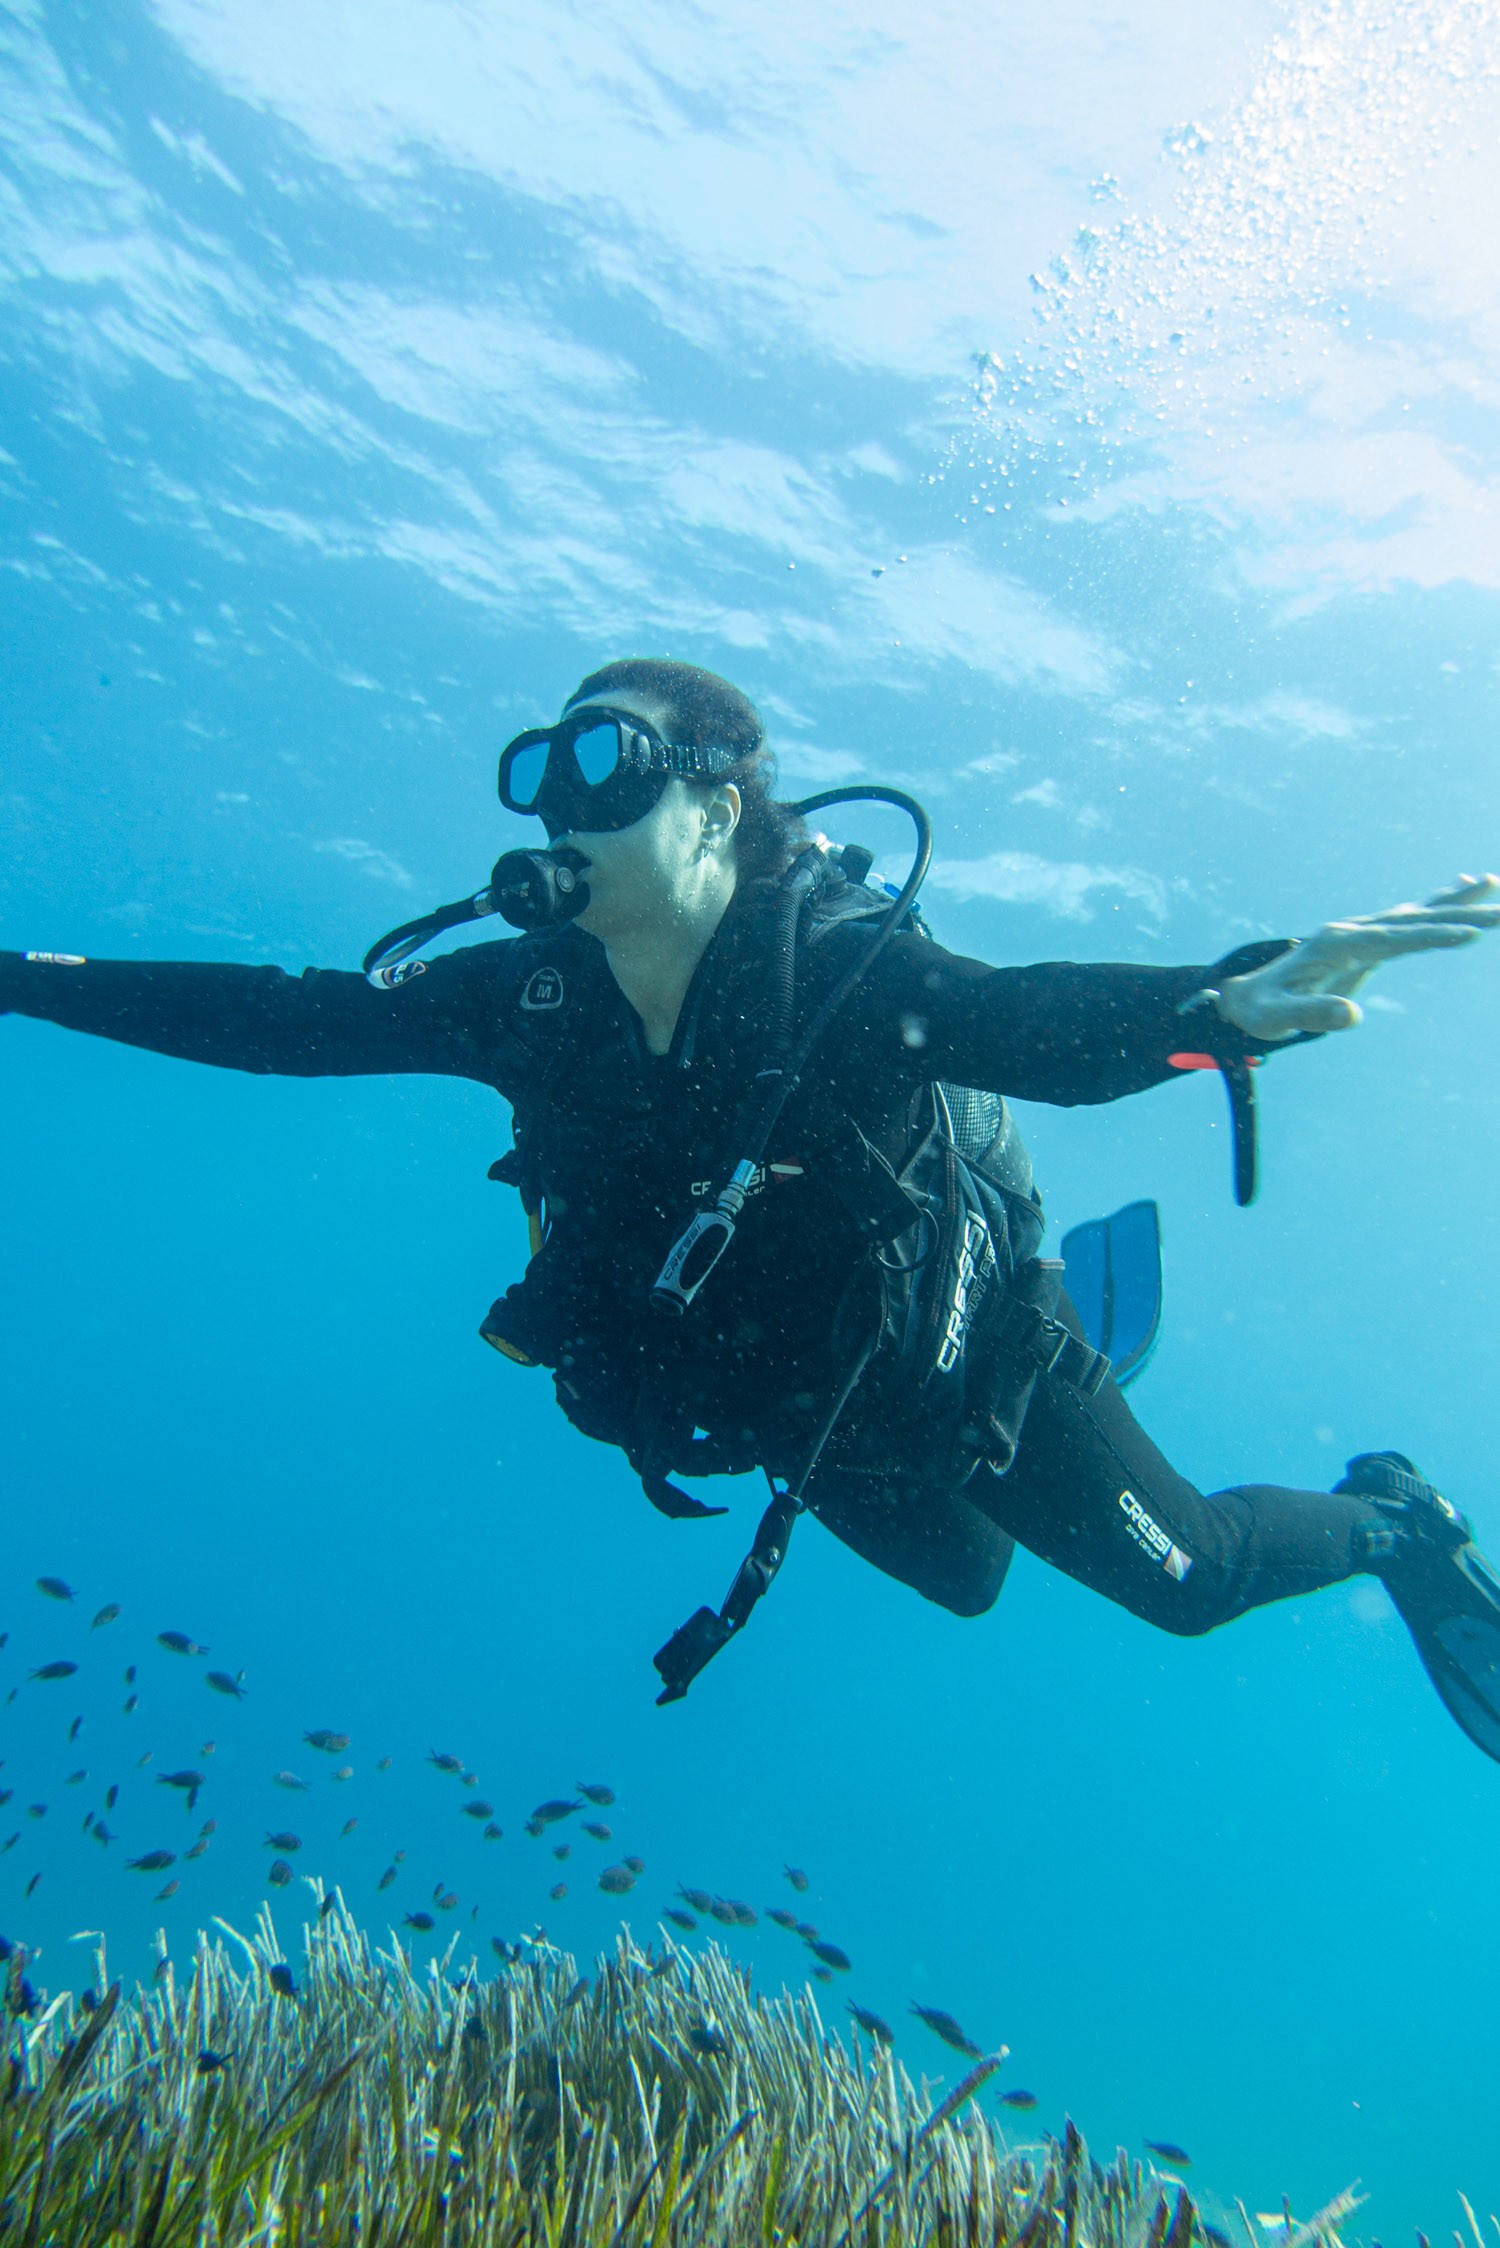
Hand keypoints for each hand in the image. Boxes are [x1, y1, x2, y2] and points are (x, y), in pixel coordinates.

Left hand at [1213, 874, 1499, 1040]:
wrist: (1244, 996)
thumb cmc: (1260, 1010)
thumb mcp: (1277, 1019)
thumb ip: (1311, 1016)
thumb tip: (1353, 1015)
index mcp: (1336, 943)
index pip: (1394, 939)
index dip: (1432, 938)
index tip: (1470, 934)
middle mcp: (1352, 928)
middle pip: (1414, 919)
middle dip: (1460, 913)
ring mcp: (1360, 930)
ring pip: (1417, 913)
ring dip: (1457, 901)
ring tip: (1495, 882)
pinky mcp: (1367, 938)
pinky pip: (1411, 918)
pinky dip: (1440, 903)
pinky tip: (1467, 882)